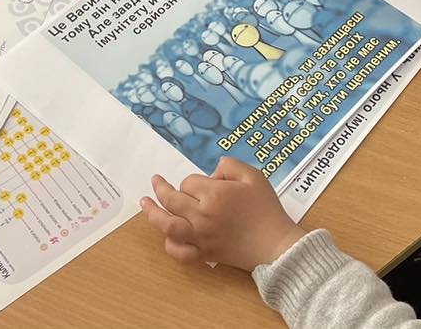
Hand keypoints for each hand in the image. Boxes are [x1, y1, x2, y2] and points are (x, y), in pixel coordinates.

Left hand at [139, 159, 306, 270]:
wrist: (276, 245)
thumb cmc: (267, 209)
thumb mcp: (254, 176)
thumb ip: (230, 165)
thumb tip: (213, 171)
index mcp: (214, 195)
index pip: (189, 183)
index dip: (195, 181)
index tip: (209, 183)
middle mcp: (202, 216)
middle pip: (172, 200)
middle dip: (161, 188)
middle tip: (156, 181)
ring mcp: (201, 237)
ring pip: (167, 226)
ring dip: (152, 213)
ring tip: (143, 203)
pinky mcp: (205, 255)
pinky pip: (180, 253)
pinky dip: (170, 245)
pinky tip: (167, 236)